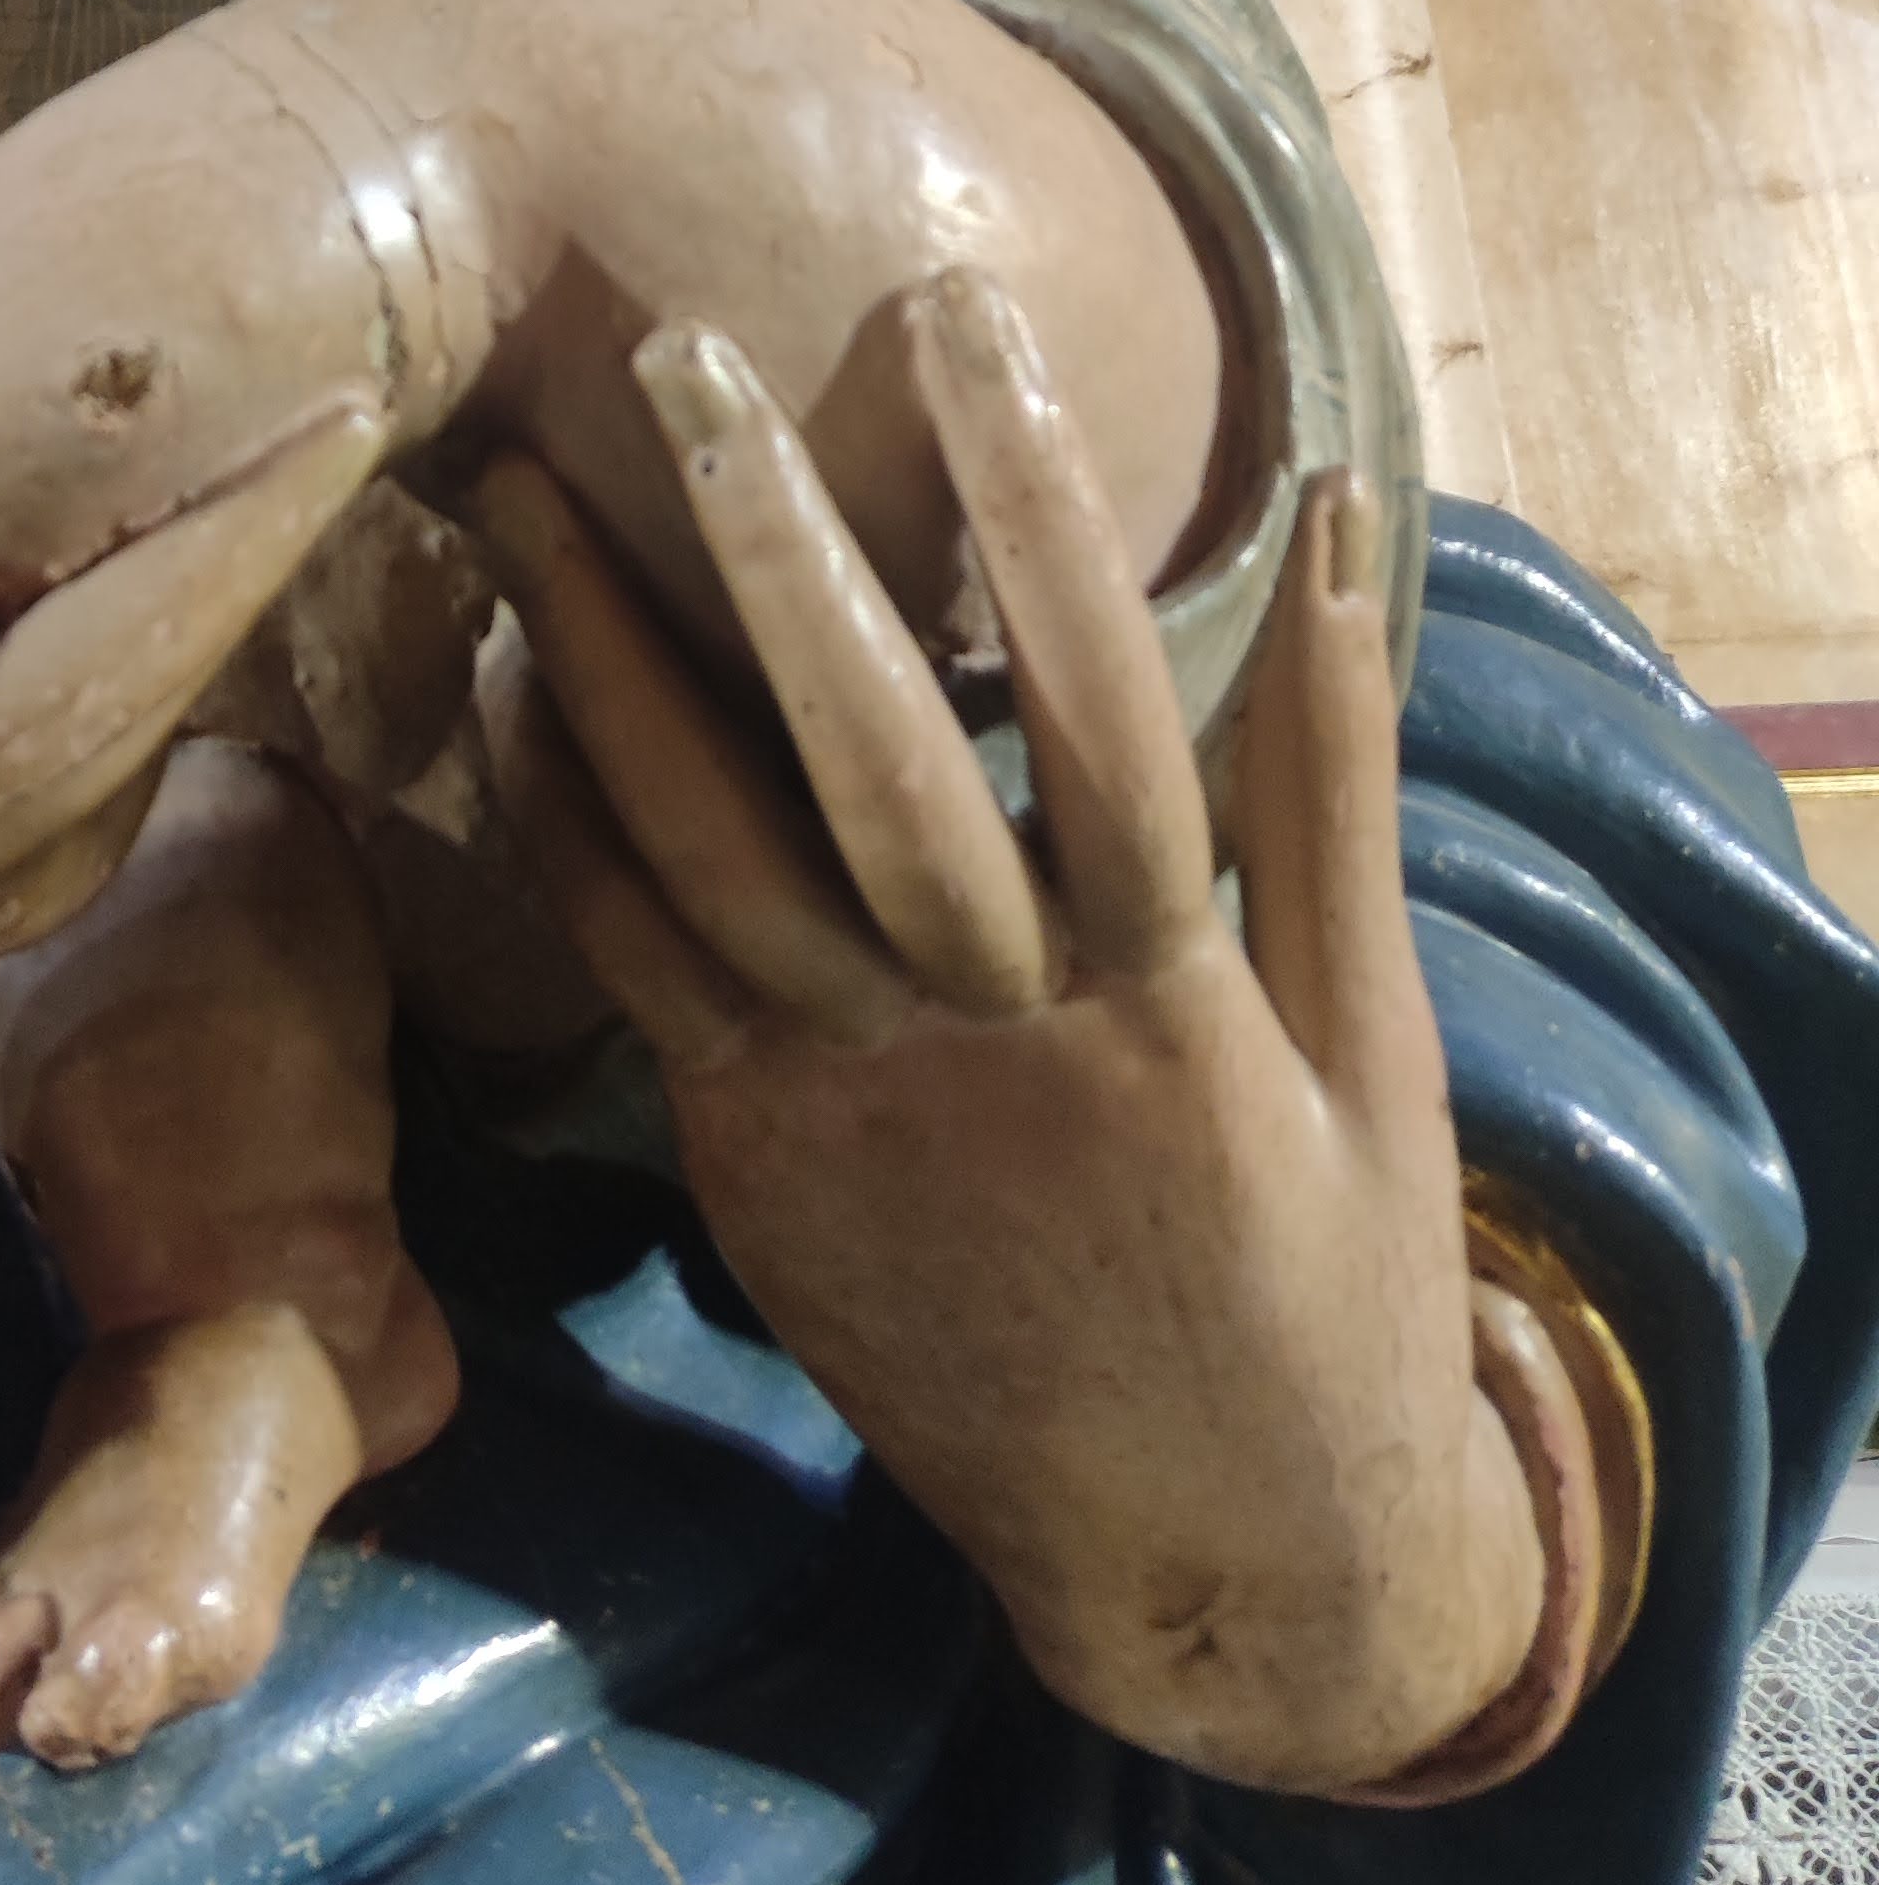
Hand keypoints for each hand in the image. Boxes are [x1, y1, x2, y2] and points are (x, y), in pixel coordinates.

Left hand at [476, 270, 1550, 1796]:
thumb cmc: (1325, 1276)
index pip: (1097, 696)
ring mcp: (850, 1101)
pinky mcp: (747, 1161)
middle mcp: (993, 1038)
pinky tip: (509, 675)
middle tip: (668, 348)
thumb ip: (1330, 781)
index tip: (965, 320)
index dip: (1033, 502)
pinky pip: (627, 960)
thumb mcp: (1373, 1043)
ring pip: (692, 850)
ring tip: (513, 484)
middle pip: (859, 754)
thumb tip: (1330, 516)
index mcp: (1169, 995)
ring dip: (590, 658)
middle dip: (764, 543)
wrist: (1210, 1565)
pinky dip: (559, 811)